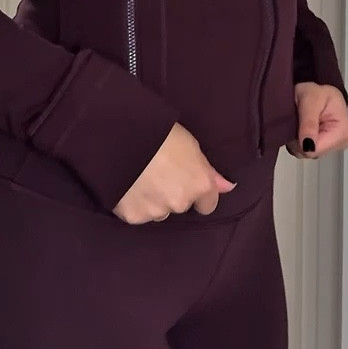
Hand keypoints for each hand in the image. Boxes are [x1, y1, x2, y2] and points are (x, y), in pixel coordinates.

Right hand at [113, 123, 235, 223]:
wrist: (120, 137)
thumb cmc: (158, 132)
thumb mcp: (190, 144)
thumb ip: (208, 171)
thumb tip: (227, 187)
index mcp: (199, 184)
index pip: (208, 204)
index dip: (198, 194)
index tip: (186, 182)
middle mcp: (181, 202)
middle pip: (180, 205)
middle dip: (172, 194)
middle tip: (158, 172)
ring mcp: (156, 211)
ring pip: (158, 211)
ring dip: (154, 200)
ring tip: (141, 178)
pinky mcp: (132, 216)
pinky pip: (137, 213)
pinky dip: (134, 203)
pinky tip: (128, 185)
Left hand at [287, 83, 347, 160]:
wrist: (319, 91)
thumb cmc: (317, 92)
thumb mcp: (310, 100)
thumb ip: (309, 123)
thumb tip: (307, 146)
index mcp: (342, 133)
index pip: (315, 150)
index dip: (300, 140)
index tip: (297, 124)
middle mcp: (340, 143)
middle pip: (310, 153)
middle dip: (298, 139)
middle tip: (298, 120)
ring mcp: (332, 146)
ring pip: (305, 152)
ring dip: (297, 139)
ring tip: (300, 122)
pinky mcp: (324, 146)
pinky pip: (304, 150)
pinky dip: (298, 140)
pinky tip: (301, 127)